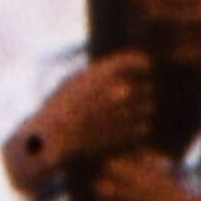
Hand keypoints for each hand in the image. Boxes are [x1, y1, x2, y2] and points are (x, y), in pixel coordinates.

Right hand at [16, 54, 156, 188]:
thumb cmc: (59, 108)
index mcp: (107, 73)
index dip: (142, 65)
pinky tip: (123, 130)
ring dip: (140, 111)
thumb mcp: (73, 81)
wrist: (53, 139)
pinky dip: (137, 128)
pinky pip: (143, 128)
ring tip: (125, 115)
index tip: (145, 68)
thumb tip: (116, 69)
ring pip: (147, 109)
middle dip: (141, 92)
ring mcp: (125, 114)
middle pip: (146, 88)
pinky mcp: (126, 136)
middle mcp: (121, 91)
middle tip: (129, 98)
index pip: (138, 62)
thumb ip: (98, 73)